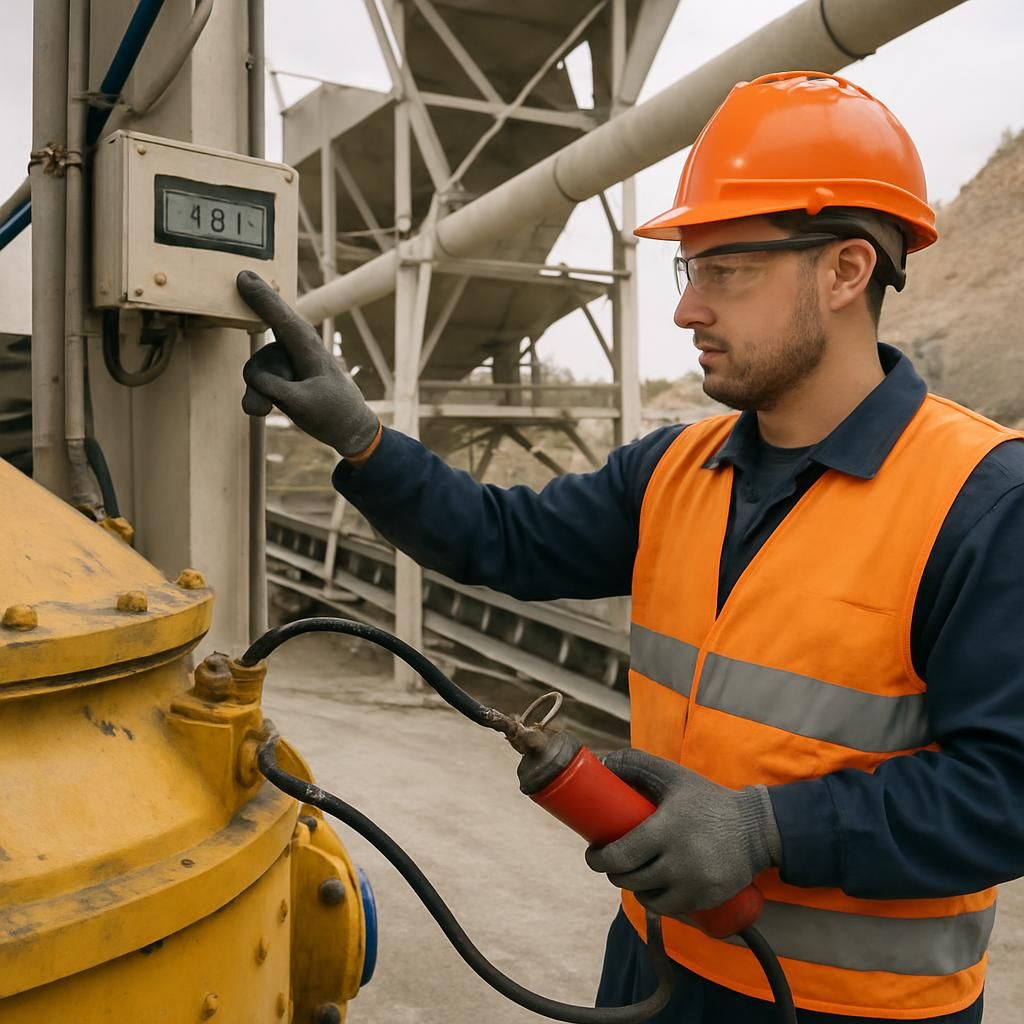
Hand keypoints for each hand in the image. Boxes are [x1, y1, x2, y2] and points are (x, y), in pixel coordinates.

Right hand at [236, 271, 379, 457]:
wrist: (346, 427)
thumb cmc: (332, 411)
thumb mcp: (304, 404)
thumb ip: (275, 389)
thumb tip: (253, 377)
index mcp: (309, 347)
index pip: (282, 318)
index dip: (262, 297)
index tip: (244, 277)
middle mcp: (296, 348)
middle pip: (264, 341)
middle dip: (260, 354)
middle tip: (249, 305)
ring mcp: (285, 361)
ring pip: (256, 370)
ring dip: (261, 392)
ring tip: (275, 408)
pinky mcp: (278, 375)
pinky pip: (257, 383)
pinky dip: (258, 397)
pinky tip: (265, 409)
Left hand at [585, 748, 780, 918]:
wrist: (755, 829)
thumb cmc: (706, 800)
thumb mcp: (673, 775)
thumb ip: (636, 764)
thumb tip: (602, 763)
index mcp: (667, 828)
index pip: (620, 855)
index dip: (598, 859)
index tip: (593, 852)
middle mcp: (679, 861)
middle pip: (629, 879)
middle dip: (613, 871)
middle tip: (611, 860)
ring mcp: (693, 885)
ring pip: (645, 898)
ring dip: (632, 887)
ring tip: (632, 872)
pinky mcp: (705, 900)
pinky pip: (667, 909)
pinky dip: (654, 900)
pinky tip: (652, 887)